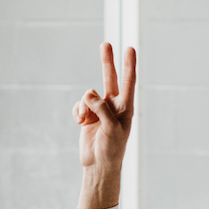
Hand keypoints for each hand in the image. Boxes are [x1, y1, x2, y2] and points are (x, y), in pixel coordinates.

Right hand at [73, 43, 135, 208]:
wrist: (98, 165)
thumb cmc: (111, 149)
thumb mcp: (111, 128)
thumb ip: (102, 109)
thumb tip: (89, 94)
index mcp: (125, 108)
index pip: (128, 82)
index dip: (129, 65)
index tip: (130, 48)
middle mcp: (113, 106)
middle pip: (110, 78)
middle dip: (107, 62)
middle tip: (105, 44)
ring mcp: (99, 110)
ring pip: (89, 94)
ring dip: (85, 105)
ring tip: (86, 119)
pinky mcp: (86, 116)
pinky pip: (79, 105)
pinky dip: (78, 112)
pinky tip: (80, 122)